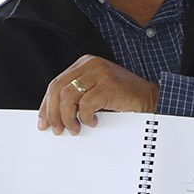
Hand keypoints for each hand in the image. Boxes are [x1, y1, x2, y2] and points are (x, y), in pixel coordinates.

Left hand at [38, 55, 158, 134]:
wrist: (150, 98)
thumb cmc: (123, 98)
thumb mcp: (95, 92)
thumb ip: (76, 97)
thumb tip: (53, 117)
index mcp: (84, 64)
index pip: (56, 83)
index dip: (46, 105)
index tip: (43, 122)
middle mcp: (90, 64)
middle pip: (58, 89)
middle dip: (53, 113)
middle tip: (56, 130)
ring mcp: (99, 73)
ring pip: (68, 96)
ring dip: (68, 117)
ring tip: (75, 128)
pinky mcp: (108, 85)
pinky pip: (86, 104)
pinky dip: (85, 117)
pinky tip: (92, 122)